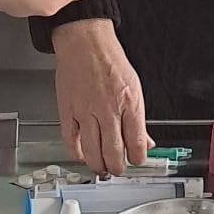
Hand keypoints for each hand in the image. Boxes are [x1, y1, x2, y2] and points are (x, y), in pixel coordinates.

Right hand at [51, 18, 148, 176]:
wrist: (85, 43)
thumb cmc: (110, 61)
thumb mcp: (135, 88)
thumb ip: (139, 118)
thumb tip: (145, 142)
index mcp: (129, 103)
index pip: (136, 142)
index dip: (138, 159)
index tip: (136, 161)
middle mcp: (108, 109)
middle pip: (114, 152)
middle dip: (117, 168)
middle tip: (117, 170)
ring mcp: (86, 111)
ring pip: (92, 151)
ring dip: (98, 165)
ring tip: (101, 167)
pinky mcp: (67, 110)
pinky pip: (71, 140)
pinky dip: (77, 152)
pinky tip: (82, 155)